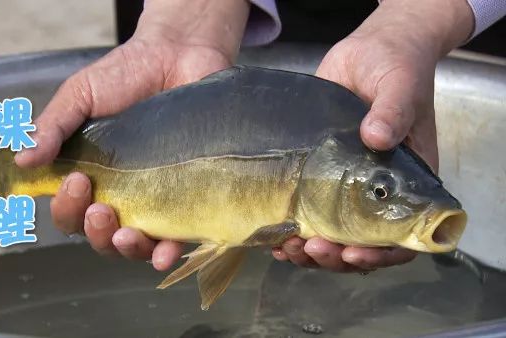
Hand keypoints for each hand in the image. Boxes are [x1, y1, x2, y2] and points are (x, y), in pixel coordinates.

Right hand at [14, 0, 249, 270]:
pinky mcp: (188, 199)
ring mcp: (156, 199)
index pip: (69, 211)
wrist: (178, 56)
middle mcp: (121, 195)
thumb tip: (21, 160)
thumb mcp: (81, 95)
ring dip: (126, 248)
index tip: (76, 182)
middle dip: (94, 231)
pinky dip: (168, 253)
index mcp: (90, 176)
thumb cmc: (126, 75)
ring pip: (135, 245)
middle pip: (99, 236)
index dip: (66, 207)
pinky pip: (177, 237)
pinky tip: (164, 254)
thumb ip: (53, 126)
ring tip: (126, 234)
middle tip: (101, 209)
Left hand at [273, 0, 473, 271]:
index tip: (354, 253)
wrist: (367, 55)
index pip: (401, 236)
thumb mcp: (399, 86)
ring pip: (331, 236)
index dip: (381, 253)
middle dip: (336, 255)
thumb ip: (393, 111)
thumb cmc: (396, 69)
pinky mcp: (318, 177)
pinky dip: (292, 231)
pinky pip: (307, 214)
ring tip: (289, 248)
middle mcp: (375, 192)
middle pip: (361, 244)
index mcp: (406, 183)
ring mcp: (344, 187)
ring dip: (311, 250)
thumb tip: (375, 137)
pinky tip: (275, 237)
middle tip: (312, 249)